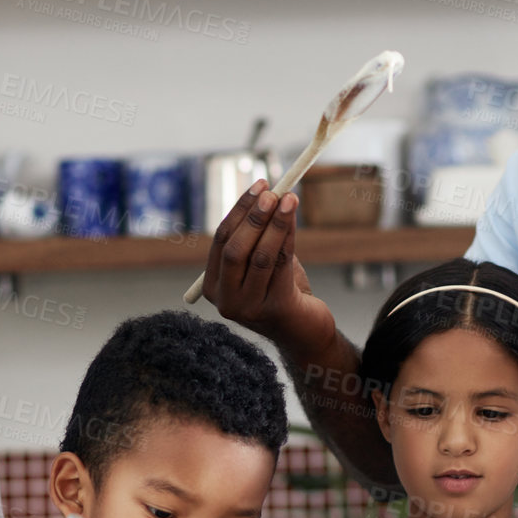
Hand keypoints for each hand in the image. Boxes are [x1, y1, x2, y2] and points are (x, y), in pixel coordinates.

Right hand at [202, 182, 335, 353]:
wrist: (304, 331)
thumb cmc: (282, 292)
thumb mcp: (262, 264)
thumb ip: (257, 238)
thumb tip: (268, 193)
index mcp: (214, 287)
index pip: (220, 241)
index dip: (239, 210)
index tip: (259, 186)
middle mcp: (226, 301)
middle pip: (234, 250)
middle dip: (253, 217)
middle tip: (273, 192)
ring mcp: (248, 309)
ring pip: (260, 256)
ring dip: (276, 224)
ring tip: (290, 199)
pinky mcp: (275, 310)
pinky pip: (281, 266)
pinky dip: (288, 237)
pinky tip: (294, 220)